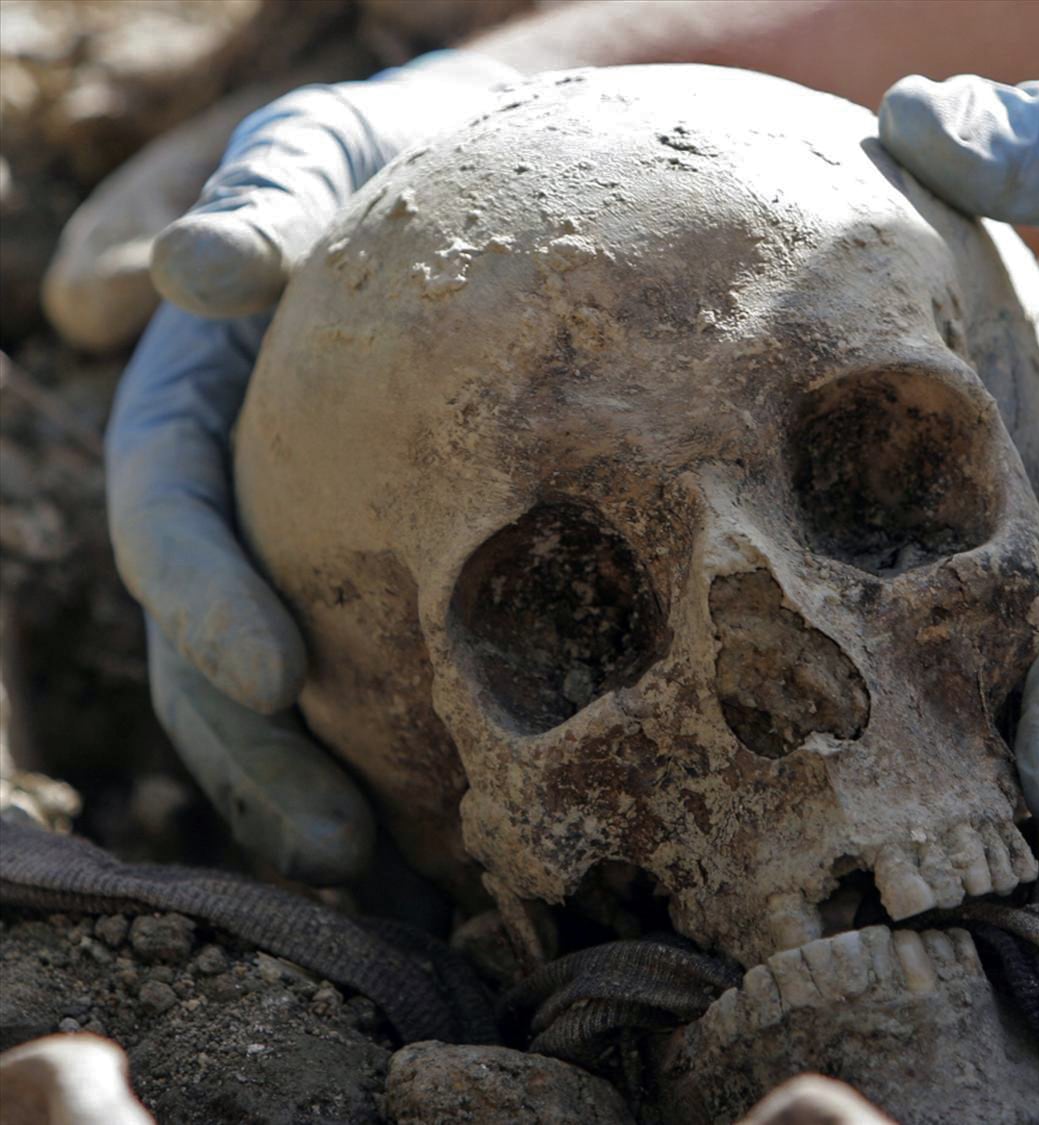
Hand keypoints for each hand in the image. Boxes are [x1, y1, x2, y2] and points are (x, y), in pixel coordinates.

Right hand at [107, 51, 515, 882]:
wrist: (485, 181)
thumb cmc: (399, 156)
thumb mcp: (331, 148)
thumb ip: (267, 198)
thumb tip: (188, 275)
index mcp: (197, 406)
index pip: (173, 513)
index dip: (203, 595)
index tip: (267, 671)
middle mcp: (240, 495)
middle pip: (214, 644)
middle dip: (260, 751)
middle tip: (338, 849)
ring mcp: (309, 546)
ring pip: (290, 693)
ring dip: (325, 791)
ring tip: (398, 890)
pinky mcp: (397, 572)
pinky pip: (387, 678)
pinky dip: (408, 760)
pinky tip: (465, 845)